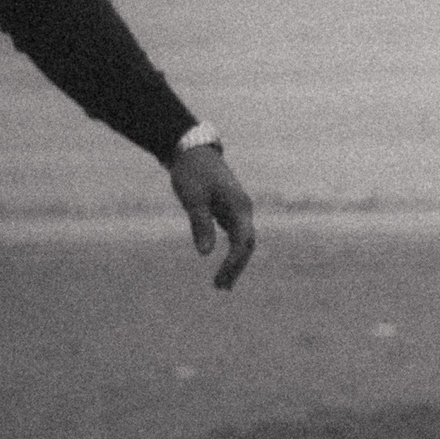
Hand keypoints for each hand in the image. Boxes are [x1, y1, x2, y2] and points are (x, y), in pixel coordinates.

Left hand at [168, 144, 257, 290]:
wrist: (192, 151)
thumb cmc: (192, 172)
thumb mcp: (192, 198)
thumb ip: (200, 224)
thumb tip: (205, 253)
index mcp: (240, 207)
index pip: (243, 242)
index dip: (233, 262)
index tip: (219, 278)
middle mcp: (244, 210)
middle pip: (247, 245)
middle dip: (236, 268)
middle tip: (220, 287)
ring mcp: (238, 211)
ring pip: (243, 242)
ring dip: (235, 263)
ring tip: (221, 284)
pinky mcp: (230, 211)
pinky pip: (235, 236)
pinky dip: (231, 252)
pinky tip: (222, 265)